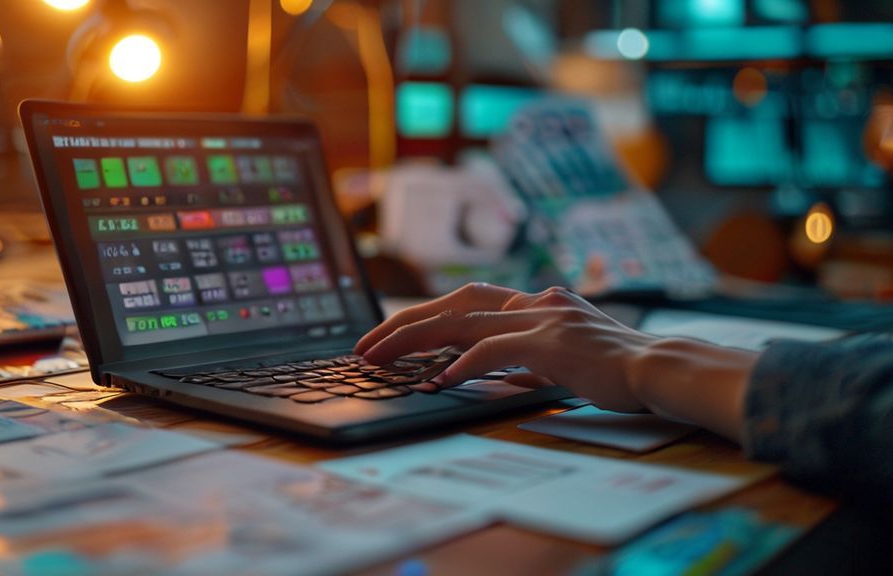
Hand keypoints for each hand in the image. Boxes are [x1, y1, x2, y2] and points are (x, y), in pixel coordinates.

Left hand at [355, 283, 658, 411]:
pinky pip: (495, 350)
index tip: (386, 336)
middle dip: (403, 323)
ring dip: (414, 340)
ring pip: (463, 322)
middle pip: (453, 303)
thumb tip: (473, 369)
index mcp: (533, 303)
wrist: (662, 369)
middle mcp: (534, 301)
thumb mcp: (559, 357)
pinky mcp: (554, 342)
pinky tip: (437, 380)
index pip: (464, 301)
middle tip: (364, 345)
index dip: (421, 315)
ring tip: (378, 359)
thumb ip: (520, 358)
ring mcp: (543, 317)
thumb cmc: (613, 369)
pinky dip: (462, 364)